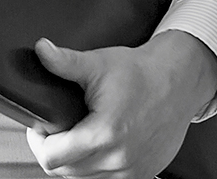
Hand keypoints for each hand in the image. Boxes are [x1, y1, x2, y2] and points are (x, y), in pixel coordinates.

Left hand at [25, 31, 216, 177]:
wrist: (178, 81)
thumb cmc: (140, 73)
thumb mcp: (98, 63)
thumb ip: (65, 62)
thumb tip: (41, 50)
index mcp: (104, 134)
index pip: (52, 158)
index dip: (38, 141)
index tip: (41, 126)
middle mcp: (119, 159)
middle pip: (65, 172)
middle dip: (53, 151)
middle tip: (55, 129)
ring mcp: (132, 170)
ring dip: (74, 162)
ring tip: (74, 137)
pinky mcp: (144, 174)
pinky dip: (96, 169)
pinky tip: (95, 148)